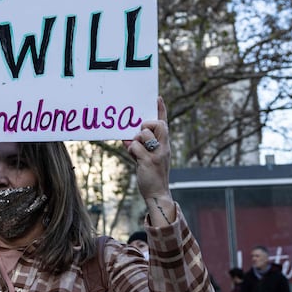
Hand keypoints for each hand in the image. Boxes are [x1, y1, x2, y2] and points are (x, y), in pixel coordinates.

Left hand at [122, 97, 172, 223]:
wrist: (158, 193)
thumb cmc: (152, 175)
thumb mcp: (147, 158)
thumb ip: (139, 147)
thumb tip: (127, 139)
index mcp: (165, 145)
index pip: (164, 124)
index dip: (161, 110)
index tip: (157, 98)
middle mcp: (163, 147)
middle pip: (157, 124)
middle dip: (146, 126)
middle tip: (140, 136)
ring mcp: (157, 153)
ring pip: (143, 134)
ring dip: (135, 141)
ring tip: (136, 153)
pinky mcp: (148, 160)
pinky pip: (135, 146)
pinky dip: (131, 150)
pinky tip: (134, 159)